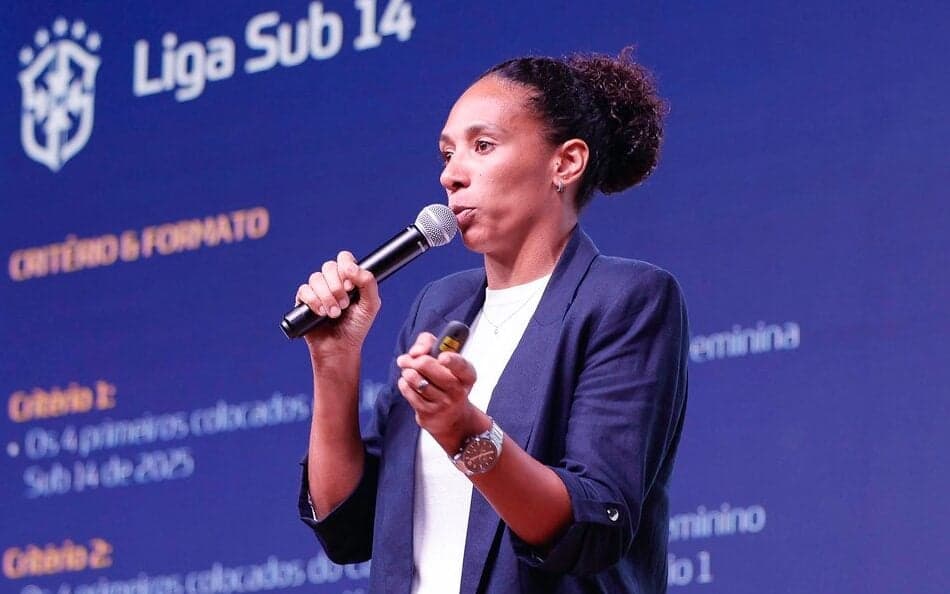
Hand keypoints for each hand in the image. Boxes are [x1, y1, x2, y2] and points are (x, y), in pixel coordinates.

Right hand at [295, 251, 380, 357]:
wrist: (340, 347)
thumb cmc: (356, 327)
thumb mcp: (371, 304)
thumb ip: (368, 282)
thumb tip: (351, 267)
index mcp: (349, 279)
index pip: (344, 258)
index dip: (346, 268)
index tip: (351, 286)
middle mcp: (332, 281)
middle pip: (329, 266)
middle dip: (337, 286)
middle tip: (344, 304)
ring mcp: (317, 290)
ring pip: (316, 278)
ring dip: (327, 297)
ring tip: (334, 314)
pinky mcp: (304, 301)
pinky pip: (304, 290)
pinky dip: (314, 302)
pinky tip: (321, 314)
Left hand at [396, 332, 486, 452]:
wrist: (452, 416)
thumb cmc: (446, 380)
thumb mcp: (444, 358)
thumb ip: (429, 343)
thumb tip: (415, 352)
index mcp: (466, 375)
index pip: (462, 366)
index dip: (452, 361)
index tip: (442, 357)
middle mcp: (458, 390)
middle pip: (436, 373)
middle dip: (417, 362)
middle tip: (406, 358)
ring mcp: (443, 404)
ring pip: (420, 383)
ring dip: (408, 372)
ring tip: (407, 370)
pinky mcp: (429, 414)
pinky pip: (410, 394)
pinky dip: (404, 384)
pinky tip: (407, 382)